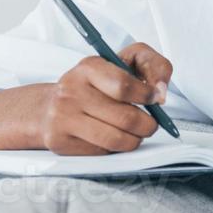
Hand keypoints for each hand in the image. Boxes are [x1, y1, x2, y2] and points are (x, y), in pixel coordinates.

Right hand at [37, 43, 172, 155]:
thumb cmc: (96, 84)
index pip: (123, 86)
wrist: (52, 105)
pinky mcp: (60, 141)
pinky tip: (112, 137)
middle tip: (150, 124)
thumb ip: (153, 66)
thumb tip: (161, 92)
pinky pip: (101, 152)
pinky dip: (115, 148)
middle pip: (126, 118)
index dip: (147, 96)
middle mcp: (71, 91)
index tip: (156, 99)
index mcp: (89, 67)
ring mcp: (62, 117)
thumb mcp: (126, 61)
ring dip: (135, 140)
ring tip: (136, 133)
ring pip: (116, 139)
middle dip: (148, 124)